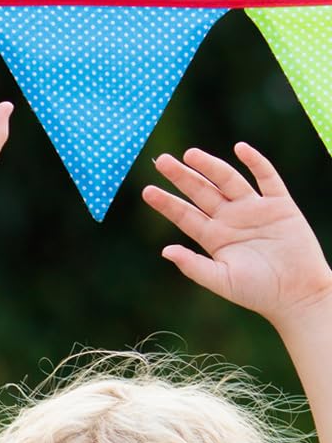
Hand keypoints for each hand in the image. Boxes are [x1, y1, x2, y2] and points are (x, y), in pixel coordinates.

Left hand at [143, 144, 331, 327]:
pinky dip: (256, 163)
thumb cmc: (256, 291)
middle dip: (182, 177)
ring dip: (210, 166)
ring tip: (190, 154)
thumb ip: (193, 266)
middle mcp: (230, 219)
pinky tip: (240, 149)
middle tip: (161, 161)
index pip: (184, 215)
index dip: (166, 203)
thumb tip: (165, 251)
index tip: (147, 191)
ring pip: (228, 181)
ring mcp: (254, 210)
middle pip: (201, 192)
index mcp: (213, 238)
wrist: (296, 293)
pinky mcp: (280, 205)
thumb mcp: (220, 280)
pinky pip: (267, 179)